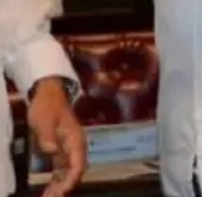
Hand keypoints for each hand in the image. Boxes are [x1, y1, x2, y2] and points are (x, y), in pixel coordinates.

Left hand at [28, 78, 86, 196]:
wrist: (48, 93)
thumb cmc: (48, 105)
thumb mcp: (45, 119)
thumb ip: (48, 135)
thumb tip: (52, 150)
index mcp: (75, 137)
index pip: (79, 161)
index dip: (73, 178)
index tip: (63, 190)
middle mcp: (75, 144)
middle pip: (76, 169)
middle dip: (67, 185)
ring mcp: (69, 147)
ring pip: (69, 171)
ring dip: (61, 185)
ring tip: (50, 196)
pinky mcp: (61, 149)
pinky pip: (62, 168)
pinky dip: (57, 179)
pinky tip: (50, 188)